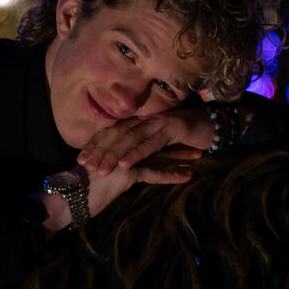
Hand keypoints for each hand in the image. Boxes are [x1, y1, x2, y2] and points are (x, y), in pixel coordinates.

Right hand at [36, 148, 200, 235]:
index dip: (161, 141)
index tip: (178, 140)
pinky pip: (155, 173)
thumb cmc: (78, 189)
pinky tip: (187, 176)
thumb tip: (120, 170)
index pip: (143, 141)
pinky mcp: (128, 170)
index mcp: (114, 146)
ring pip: (158, 156)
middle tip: (195, 143)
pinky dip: (172, 175)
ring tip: (199, 157)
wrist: (68, 197)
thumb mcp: (98, 175)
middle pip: (154, 144)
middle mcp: (121, 147)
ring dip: (180, 157)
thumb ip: (111, 167)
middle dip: (175, 144)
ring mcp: (125, 156)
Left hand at [76, 107, 211, 176]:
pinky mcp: (172, 129)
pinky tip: (125, 165)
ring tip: (100, 169)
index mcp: (137, 121)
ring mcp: (158, 123)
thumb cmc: (179, 137)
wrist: (209, 125)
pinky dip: (137, 154)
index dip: (94, 144)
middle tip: (84, 166)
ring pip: (130, 139)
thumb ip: (137, 146)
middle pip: (116, 134)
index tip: (79, 159)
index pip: (111, 132)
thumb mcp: (154, 142)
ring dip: (114, 155)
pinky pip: (151, 144)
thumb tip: (116, 160)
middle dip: (99, 151)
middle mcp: (144, 119)